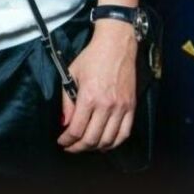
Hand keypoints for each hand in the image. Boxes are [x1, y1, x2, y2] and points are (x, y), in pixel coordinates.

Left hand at [57, 19, 136, 152]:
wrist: (116, 45)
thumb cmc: (92, 57)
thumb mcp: (72, 74)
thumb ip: (67, 101)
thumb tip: (64, 123)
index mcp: (88, 97)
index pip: (76, 130)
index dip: (67, 140)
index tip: (62, 141)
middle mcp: (105, 105)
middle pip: (91, 139)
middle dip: (78, 147)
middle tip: (71, 147)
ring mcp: (120, 107)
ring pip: (108, 140)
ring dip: (94, 148)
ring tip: (85, 146)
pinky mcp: (131, 107)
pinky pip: (124, 134)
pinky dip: (114, 143)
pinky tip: (105, 143)